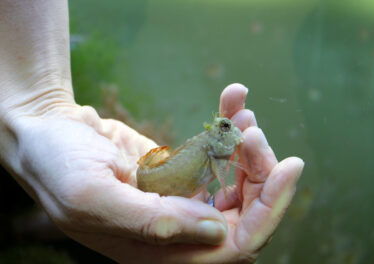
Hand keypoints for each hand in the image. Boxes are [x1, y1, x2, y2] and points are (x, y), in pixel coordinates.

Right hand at [7, 84, 302, 262]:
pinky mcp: (182, 170)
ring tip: (242, 114)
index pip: (233, 247)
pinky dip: (230, 128)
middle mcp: (177, 230)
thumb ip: (153, 223)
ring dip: (249, 147)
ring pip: (238, 183)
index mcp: (157, 251)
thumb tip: (218, 230)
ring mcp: (182, 199)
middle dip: (260, 172)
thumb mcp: (93, 196)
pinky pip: (219, 154)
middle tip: (253, 132)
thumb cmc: (57, 165)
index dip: (268, 211)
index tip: (288, 168)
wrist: (47, 130)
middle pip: (244, 213)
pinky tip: (233, 102)